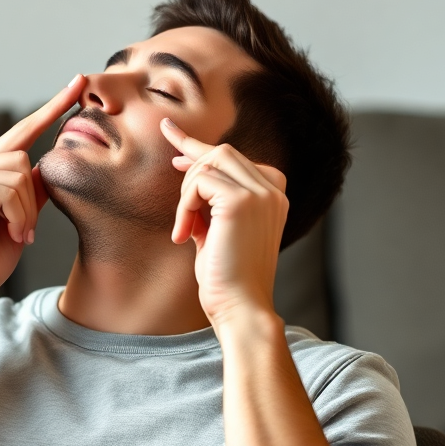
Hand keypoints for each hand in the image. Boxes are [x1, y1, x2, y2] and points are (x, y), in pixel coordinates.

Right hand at [0, 76, 83, 311]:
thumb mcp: (22, 218)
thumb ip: (34, 189)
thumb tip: (54, 164)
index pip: (25, 130)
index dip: (53, 106)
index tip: (78, 82)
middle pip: (25, 159)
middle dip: (32, 202)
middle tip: (23, 230)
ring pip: (20, 174)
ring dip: (25, 212)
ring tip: (13, 233)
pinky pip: (10, 189)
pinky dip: (17, 216)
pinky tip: (7, 232)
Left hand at [160, 118, 287, 328]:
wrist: (240, 307)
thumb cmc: (226, 277)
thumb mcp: (217, 231)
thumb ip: (210, 201)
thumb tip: (188, 169)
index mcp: (272, 195)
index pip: (234, 157)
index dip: (199, 146)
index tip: (171, 138)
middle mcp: (273, 189)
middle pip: (221, 152)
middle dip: (190, 163)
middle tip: (176, 190)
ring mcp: (261, 193)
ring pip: (210, 162)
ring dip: (187, 194)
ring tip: (185, 229)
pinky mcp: (242, 201)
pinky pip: (200, 182)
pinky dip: (184, 206)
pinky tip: (183, 235)